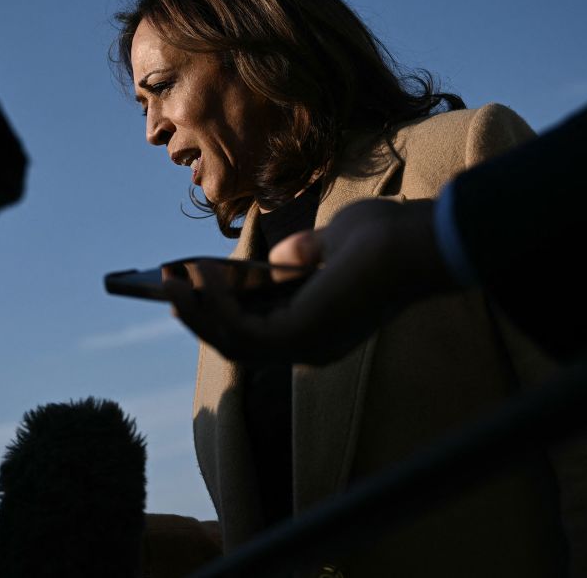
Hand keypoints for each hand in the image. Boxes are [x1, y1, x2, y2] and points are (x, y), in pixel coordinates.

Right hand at [168, 198, 463, 364]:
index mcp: (323, 328)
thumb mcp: (331, 243)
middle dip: (199, 315)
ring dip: (196, 312)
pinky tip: (198, 274)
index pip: (261, 330)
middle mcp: (313, 348)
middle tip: (169, 286)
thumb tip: (275, 261)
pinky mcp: (301, 337)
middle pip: (239, 343)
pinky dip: (213, 304)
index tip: (191, 288)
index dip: (221, 311)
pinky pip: (240, 330)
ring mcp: (307, 348)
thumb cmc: (385, 239)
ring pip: (233, 342)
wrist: (417, 240)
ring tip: (171, 280)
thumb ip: (303, 255)